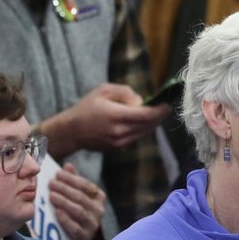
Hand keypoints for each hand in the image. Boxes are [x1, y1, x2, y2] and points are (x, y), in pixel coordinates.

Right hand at [38, 83, 170, 157]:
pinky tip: (139, 121)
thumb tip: (141, 101)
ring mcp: (120, 142)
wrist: (71, 131)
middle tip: (164, 107)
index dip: (160, 110)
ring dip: (152, 123)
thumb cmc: (87, 107)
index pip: (147, 115)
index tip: (167, 103)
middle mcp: (120, 132)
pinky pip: (137, 138)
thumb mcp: (103, 91)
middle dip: (159, 116)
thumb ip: (125, 92)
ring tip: (153, 113)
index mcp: (116, 116)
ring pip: (145, 133)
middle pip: (149, 125)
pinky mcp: (119, 148)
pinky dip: (142, 129)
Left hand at [49, 163, 104, 239]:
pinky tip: (56, 212)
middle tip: (51, 184)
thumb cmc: (74, 213)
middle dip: (65, 189)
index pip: (86, 185)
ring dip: (64, 202)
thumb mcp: (77, 196)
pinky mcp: (84, 237)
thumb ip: (73, 181)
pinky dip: (65, 219)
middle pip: (81, 197)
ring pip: (79, 211)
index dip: (71, 179)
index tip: (57, 174)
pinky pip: (75, 228)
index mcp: (98, 197)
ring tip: (51, 196)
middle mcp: (98, 210)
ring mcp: (92, 225)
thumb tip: (67, 166)